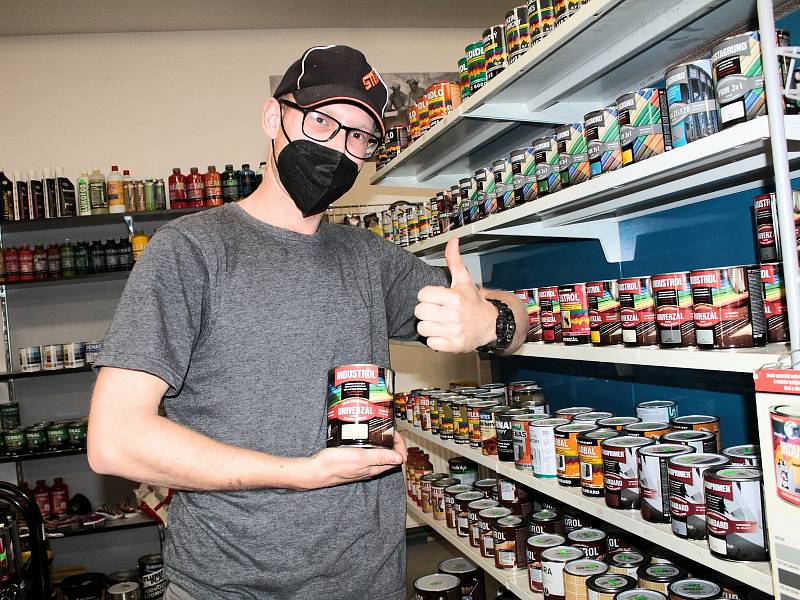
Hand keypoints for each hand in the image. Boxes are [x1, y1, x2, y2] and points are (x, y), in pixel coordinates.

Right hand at [295, 432, 406, 489]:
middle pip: (390, 456)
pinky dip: (370, 445)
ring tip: (377, 429)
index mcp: (375, 469)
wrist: (315, 471)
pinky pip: (367, 454)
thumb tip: (400, 459)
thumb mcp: (360, 458)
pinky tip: (363, 436)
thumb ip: (379, 458)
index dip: (400, 445)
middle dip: (392, 441)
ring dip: (381, 443)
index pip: (398, 459)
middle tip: (387, 427)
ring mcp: (361, 466)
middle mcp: (370, 469)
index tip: (394, 432)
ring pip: (378, 454)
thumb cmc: (335, 464)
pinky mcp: (353, 463)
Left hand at [414, 238, 497, 352]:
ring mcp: (454, 331)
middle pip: (419, 311)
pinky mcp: (453, 346)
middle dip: (426, 311)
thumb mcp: (464, 280)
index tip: (435, 298)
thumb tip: (452, 241)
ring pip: (422, 328)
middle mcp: (454, 315)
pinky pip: (430, 343)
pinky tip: (442, 333)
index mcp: (454, 297)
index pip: (422, 294)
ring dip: (428, 326)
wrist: (490, 325)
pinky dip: (434, 340)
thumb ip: (454, 260)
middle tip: (436, 311)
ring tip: (439, 322)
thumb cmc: (473, 303)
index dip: (427, 296)